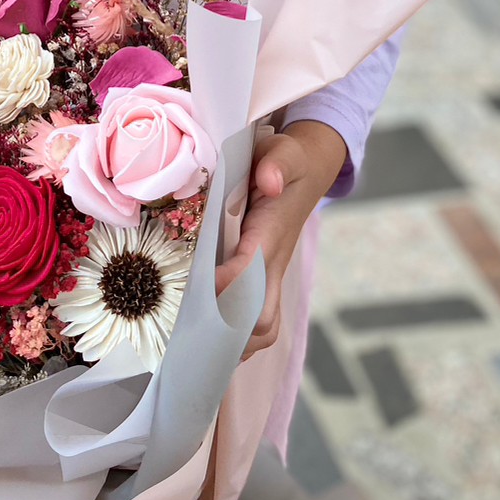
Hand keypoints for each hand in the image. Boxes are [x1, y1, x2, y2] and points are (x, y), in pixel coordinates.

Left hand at [215, 121, 346, 360]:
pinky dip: (235, 334)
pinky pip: (254, 318)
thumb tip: (269, 181)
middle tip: (191, 334)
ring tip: (195, 346)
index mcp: (271, 235)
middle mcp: (272, 264)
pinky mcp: (262, 275)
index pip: (252, 271)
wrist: (308, 169)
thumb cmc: (290, 161)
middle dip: (232, 333)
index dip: (229, 285)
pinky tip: (206, 335)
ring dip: (234, 342)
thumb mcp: (285, 153)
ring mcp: (268, 274)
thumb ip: (277, 164)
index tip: (205, 286)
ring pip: (262, 327)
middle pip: (263, 319)